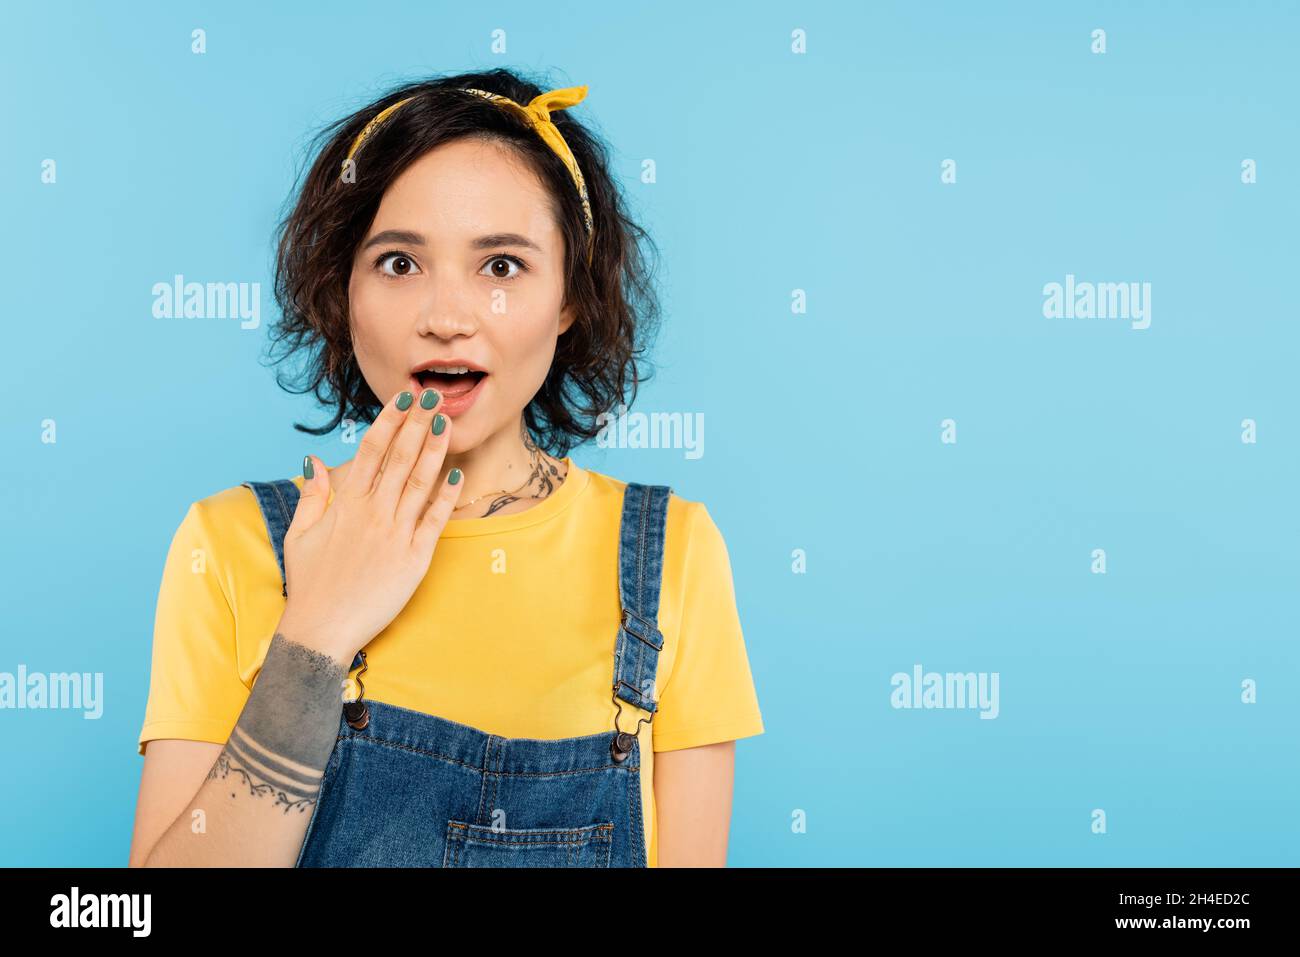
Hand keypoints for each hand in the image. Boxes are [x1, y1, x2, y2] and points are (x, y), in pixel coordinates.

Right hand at [276, 388, 462, 664]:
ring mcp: (395, 536)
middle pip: (399, 458)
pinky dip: (446, 496)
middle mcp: (372, 514)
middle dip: (418, 424)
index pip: (371, 451)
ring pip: (419, 483)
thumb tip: (316, 459)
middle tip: (435, 395)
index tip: (403, 398)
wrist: (321, 630)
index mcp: (345, 505)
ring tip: (448, 422)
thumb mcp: (299, 535)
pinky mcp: (414, 560)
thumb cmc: (309, 584)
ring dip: (435, 450)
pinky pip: (434, 521)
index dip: (389, 421)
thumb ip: (312, 495)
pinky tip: (457, 474)